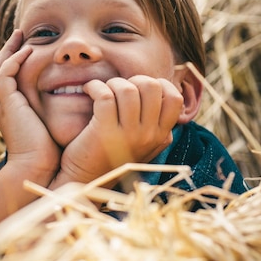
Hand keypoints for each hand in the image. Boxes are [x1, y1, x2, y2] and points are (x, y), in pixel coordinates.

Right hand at [0, 30, 60, 181]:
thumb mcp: (56, 128)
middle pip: (0, 69)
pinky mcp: (8, 103)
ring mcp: (4, 104)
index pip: (11, 79)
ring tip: (21, 35)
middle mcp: (6, 105)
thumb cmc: (51, 154)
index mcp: (14, 110)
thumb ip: (63, 113)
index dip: (18, 62)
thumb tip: (85, 103)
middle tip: (20, 33)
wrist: (37, 168)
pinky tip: (28, 51)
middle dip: (10, 50)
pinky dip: (14, 61)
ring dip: (10, 50)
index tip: (30, 48)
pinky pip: (5, 75)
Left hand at [55, 75, 183, 184]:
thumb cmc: (111, 156)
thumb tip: (162, 91)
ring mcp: (128, 135)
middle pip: (151, 87)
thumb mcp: (142, 143)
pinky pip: (104, 94)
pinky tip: (88, 90)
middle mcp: (149, 136)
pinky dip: (94, 86)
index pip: (175, 99)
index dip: (159, 84)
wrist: (85, 180)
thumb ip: (154, 123)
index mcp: (161, 136)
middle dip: (134, 80)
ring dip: (112, 83)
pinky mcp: (104, 132)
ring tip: (103, 90)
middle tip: (119, 88)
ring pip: (127, 89)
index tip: (141, 87)